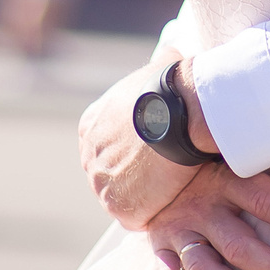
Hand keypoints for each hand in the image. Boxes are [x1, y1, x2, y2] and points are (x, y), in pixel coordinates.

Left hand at [80, 61, 206, 229]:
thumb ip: (158, 65)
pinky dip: (155, 212)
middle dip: (134, 175)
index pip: (106, 145)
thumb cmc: (172, 88)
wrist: (181, 112)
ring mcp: (102, 186)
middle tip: (167, 171)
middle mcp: (88, 158)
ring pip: (122, 197)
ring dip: (145, 196)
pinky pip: (137, 218)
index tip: (156, 149)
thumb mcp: (158, 67)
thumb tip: (171, 52)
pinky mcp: (122, 209)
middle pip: (110, 174)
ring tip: (175, 187)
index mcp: (91, 126)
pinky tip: (175, 200)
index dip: (132, 150)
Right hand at [146, 162, 269, 269]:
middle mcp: (202, 207)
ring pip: (207, 269)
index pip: (265, 201)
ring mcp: (178, 230)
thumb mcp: (235, 154)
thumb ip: (264, 160)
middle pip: (240, 245)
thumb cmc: (212, 162)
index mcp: (227, 180)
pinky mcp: (159, 248)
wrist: (153, 163)